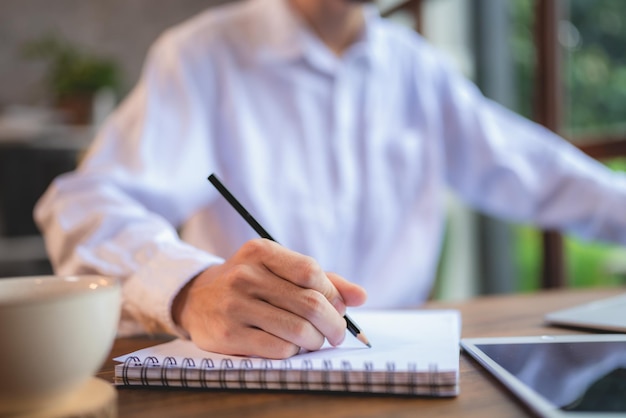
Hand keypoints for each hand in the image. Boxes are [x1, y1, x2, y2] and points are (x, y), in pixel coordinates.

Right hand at [172, 239, 366, 358]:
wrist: (197, 298)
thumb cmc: (251, 283)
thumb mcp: (280, 269)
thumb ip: (323, 280)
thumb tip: (360, 297)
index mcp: (261, 251)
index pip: (311, 271)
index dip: (333, 294)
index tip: (339, 308)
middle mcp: (245, 275)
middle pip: (310, 303)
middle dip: (334, 324)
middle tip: (337, 333)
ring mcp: (234, 305)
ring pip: (297, 330)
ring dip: (316, 341)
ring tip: (315, 340)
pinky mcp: (228, 334)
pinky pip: (278, 349)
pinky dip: (293, 352)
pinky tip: (291, 347)